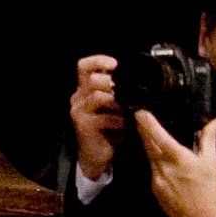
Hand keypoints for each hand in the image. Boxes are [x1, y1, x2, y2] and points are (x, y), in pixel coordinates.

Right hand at [69, 53, 123, 180]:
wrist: (95, 155)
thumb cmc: (107, 129)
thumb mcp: (112, 107)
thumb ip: (117, 93)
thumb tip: (137, 82)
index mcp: (84, 90)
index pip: (83, 66)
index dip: (98, 60)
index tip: (115, 64)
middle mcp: (78, 98)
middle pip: (93, 79)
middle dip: (112, 84)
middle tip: (125, 94)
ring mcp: (79, 112)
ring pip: (98, 96)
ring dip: (118, 103)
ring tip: (127, 112)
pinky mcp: (83, 125)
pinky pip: (104, 117)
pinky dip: (118, 121)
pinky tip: (123, 127)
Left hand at [136, 109, 215, 216]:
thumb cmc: (209, 190)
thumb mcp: (211, 163)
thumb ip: (209, 139)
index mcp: (177, 158)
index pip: (157, 136)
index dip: (147, 122)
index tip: (140, 112)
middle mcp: (162, 167)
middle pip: (148, 144)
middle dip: (144, 130)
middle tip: (140, 117)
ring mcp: (156, 179)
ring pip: (149, 156)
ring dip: (149, 145)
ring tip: (149, 133)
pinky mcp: (154, 188)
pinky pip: (152, 169)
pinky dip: (155, 161)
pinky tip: (160, 158)